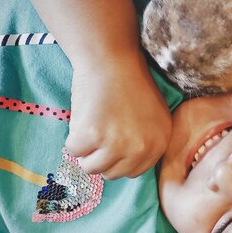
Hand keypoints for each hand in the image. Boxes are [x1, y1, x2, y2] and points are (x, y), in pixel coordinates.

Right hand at [65, 53, 171, 179]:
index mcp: (159, 143)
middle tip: (97, 134)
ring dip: (85, 151)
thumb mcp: (153, 115)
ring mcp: (117, 144)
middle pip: (112, 173)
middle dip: (100, 157)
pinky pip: (74, 151)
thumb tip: (125, 164)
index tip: (110, 146)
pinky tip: (82, 118)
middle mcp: (141, 148)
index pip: (133, 172)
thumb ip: (144, 141)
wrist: (111, 59)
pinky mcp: (92, 136)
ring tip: (89, 127)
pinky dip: (72, 138)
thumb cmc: (129, 83)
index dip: (118, 160)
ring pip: (91, 167)